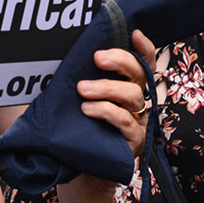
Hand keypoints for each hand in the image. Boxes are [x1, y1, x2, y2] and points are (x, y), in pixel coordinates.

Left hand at [77, 29, 157, 160]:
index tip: (133, 34)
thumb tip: (60, 51)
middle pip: (140, 74)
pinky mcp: (133, 142)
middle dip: (121, 60)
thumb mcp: (73, 98)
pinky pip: (125, 121)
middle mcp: (135, 103)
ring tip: (82, 89)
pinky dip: (106, 112)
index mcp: (125, 87)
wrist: (73, 169)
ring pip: (133, 95)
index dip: (143, 47)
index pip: (142, 62)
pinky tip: (88, 110)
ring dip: (106, 88)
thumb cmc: (74, 129)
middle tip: (98, 58)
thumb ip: (76, 77)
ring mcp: (136, 122)